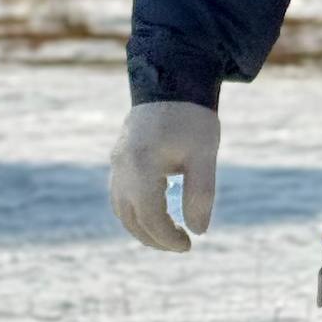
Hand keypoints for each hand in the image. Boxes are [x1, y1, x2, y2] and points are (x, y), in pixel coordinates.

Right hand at [109, 102, 219, 252]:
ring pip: (121, 208)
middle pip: (131, 218)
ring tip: (168, 233)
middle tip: (181, 244)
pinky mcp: (119, 156)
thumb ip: (201, 193)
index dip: (167, 238)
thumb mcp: (204, 154)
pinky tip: (157, 210)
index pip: (150, 217)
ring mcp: (117, 161)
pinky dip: (135, 210)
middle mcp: (122, 166)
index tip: (189, 245)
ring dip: (142, 226)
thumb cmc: (191, 116)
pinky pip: (119, 194)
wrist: (171, 77)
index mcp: (142, 165)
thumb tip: (198, 231)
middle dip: (154, 238)